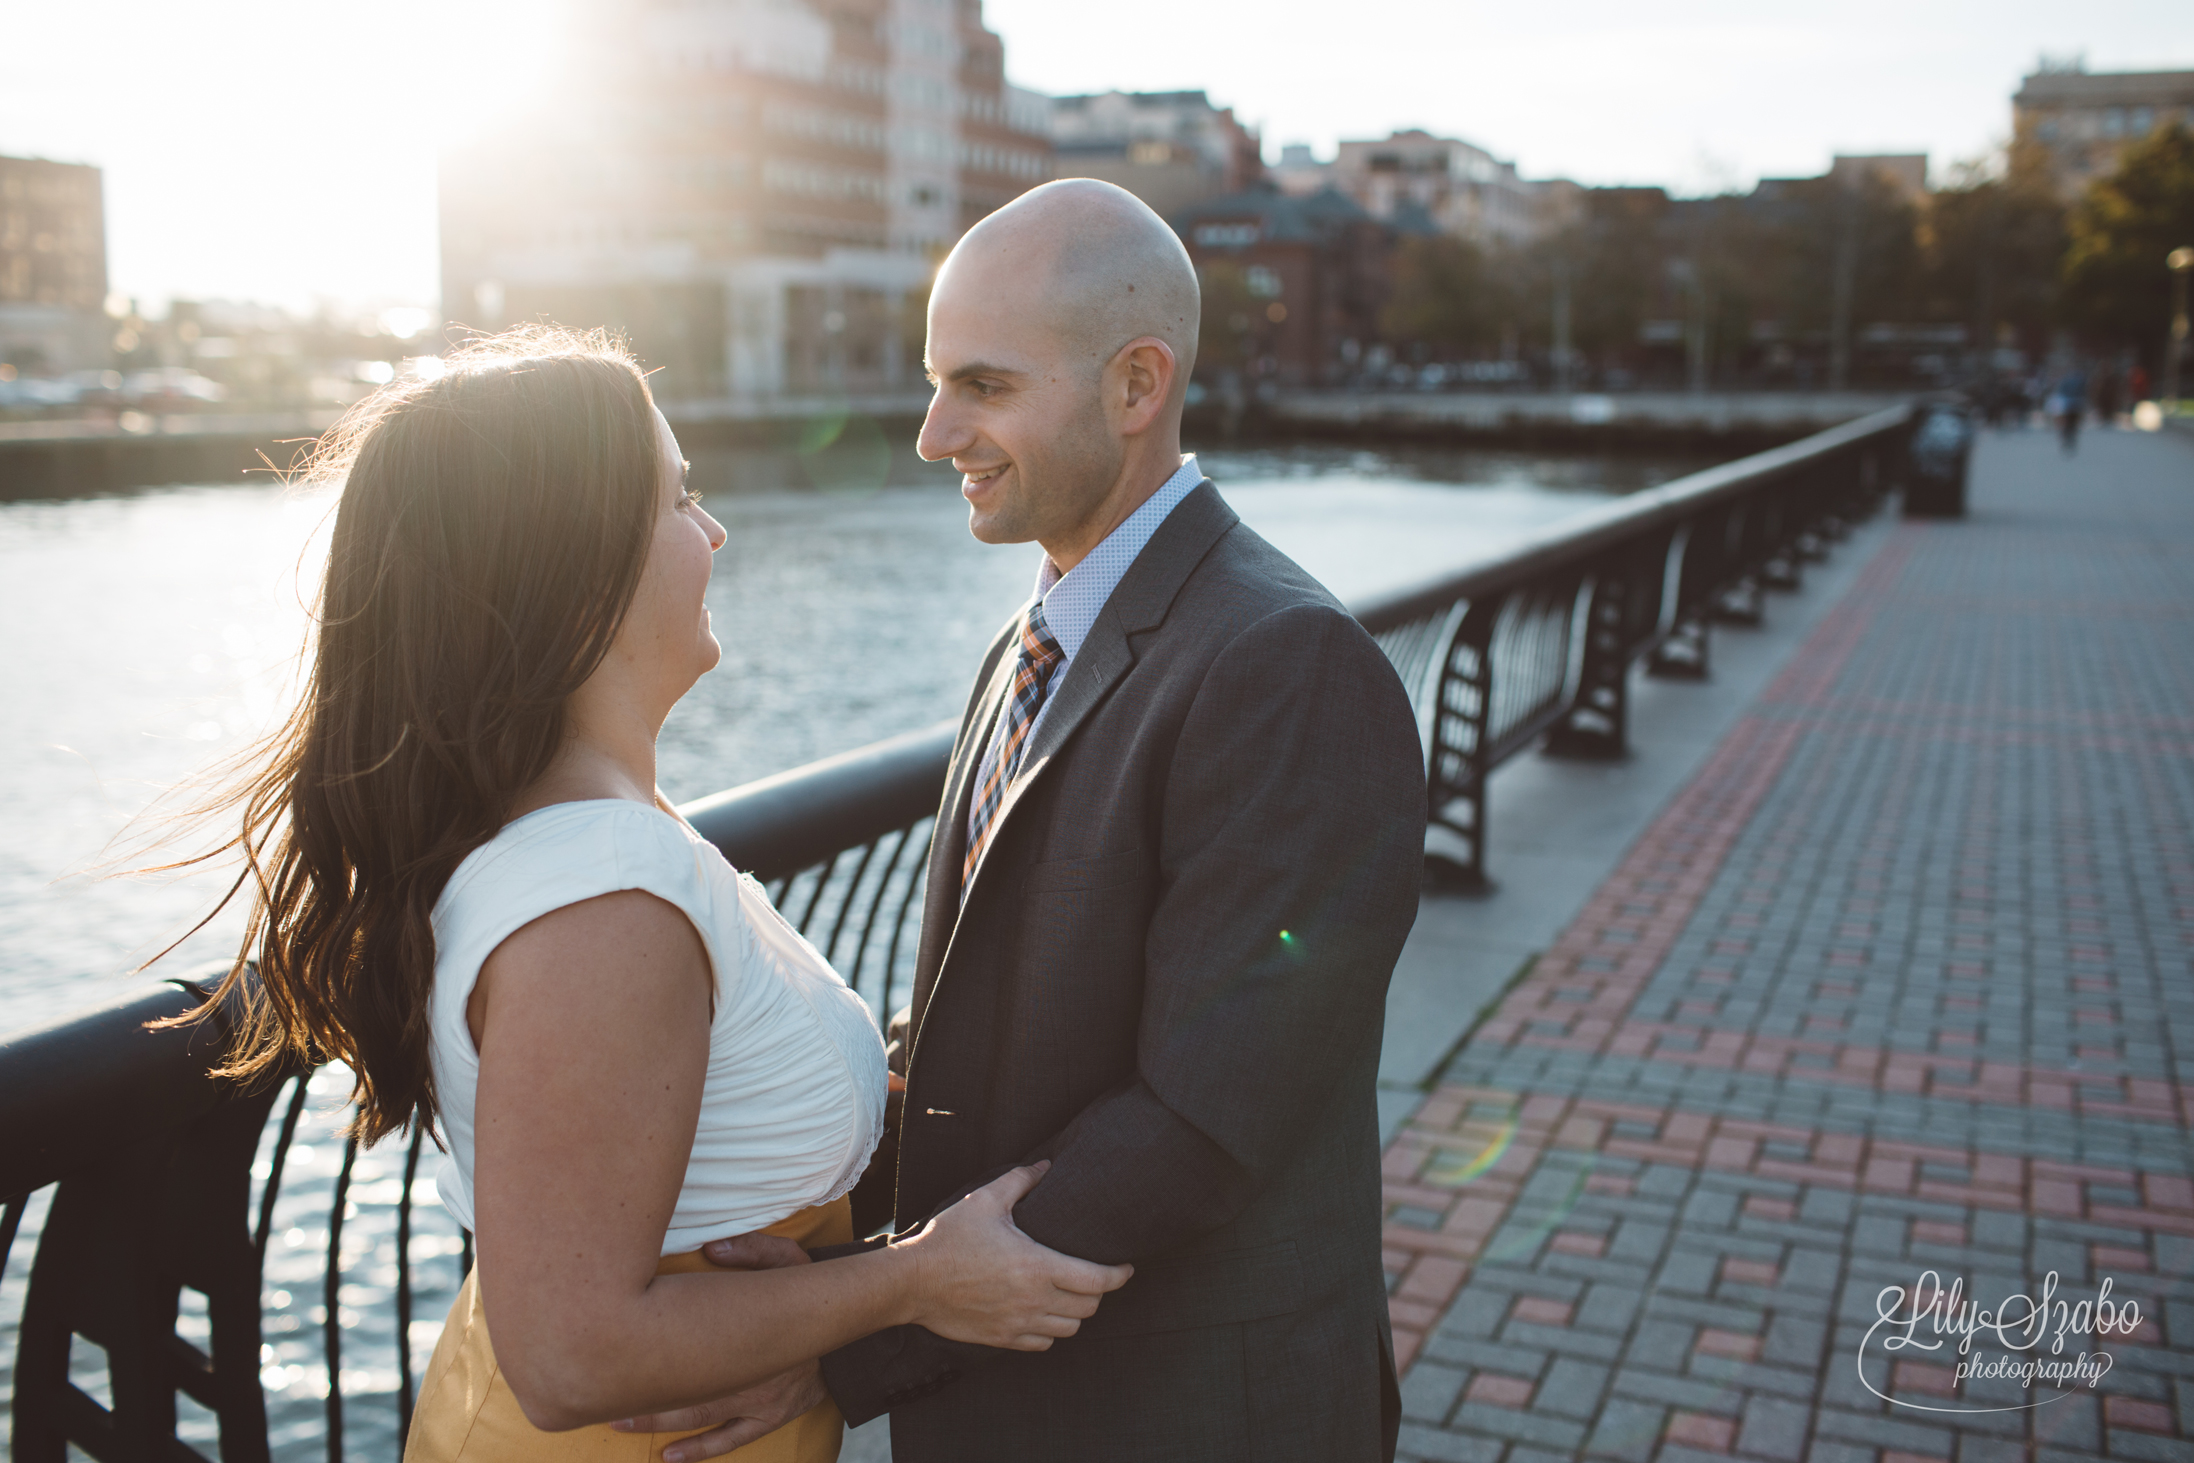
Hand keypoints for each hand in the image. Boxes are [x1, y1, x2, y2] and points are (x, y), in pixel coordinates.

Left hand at [608, 1226, 819, 1459]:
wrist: (852, 1332)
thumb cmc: (813, 1292)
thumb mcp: (791, 1261)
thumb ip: (753, 1250)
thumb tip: (710, 1248)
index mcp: (749, 1336)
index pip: (692, 1346)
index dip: (652, 1355)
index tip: (614, 1357)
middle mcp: (750, 1374)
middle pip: (688, 1389)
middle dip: (644, 1397)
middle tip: (602, 1402)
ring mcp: (761, 1401)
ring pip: (701, 1418)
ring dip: (659, 1423)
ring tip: (621, 1423)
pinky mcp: (771, 1417)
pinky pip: (732, 1439)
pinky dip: (701, 1450)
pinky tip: (672, 1458)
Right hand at [892, 1161, 1132, 1349]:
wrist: (912, 1281)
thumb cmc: (949, 1238)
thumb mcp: (985, 1200)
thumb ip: (1020, 1181)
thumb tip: (1045, 1166)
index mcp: (1037, 1266)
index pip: (1097, 1280)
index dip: (1119, 1276)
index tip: (1126, 1268)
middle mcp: (1033, 1300)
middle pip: (1089, 1307)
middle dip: (1099, 1292)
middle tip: (1095, 1276)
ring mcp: (1018, 1324)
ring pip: (1069, 1329)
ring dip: (1076, 1312)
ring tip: (1072, 1295)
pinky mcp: (1001, 1339)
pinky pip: (1043, 1343)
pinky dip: (1052, 1330)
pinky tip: (1045, 1313)